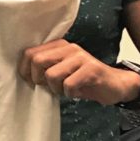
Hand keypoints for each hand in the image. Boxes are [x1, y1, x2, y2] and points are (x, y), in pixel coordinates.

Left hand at [19, 39, 139, 105]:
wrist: (115, 85)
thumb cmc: (84, 81)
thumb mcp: (62, 72)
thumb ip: (45, 69)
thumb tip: (24, 76)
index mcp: (59, 46)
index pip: (29, 53)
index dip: (25, 70)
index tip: (33, 82)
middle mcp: (69, 48)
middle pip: (37, 61)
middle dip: (38, 79)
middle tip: (49, 87)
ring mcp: (81, 57)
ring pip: (51, 74)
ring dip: (55, 89)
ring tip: (65, 90)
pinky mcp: (91, 69)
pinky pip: (69, 84)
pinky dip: (69, 93)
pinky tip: (76, 92)